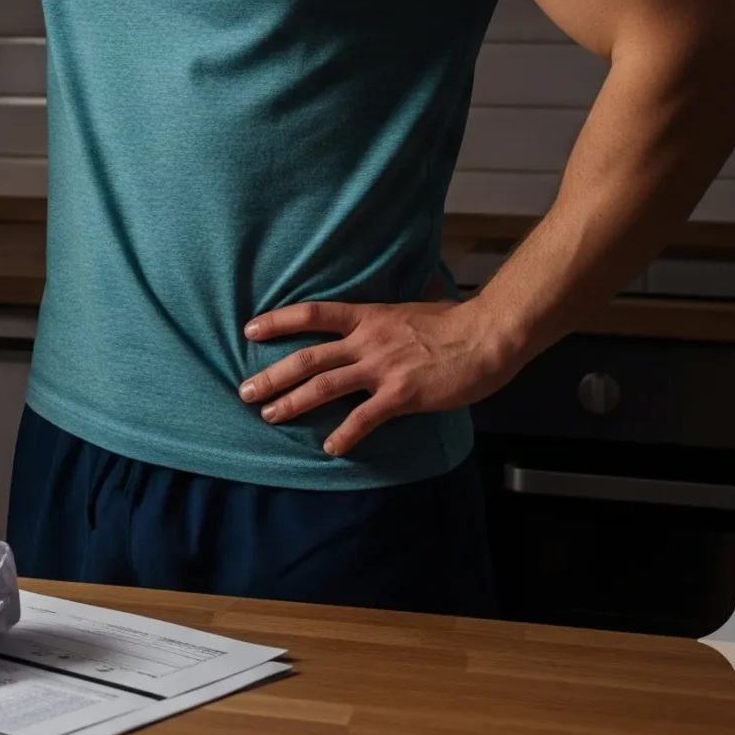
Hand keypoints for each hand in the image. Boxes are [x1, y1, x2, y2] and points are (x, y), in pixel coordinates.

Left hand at [239, 300, 524, 455]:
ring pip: (325, 387)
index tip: (249, 330)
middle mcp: (367, 341)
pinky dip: (345, 435)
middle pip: (307, 357)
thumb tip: (409, 285)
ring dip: (293, 403)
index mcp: (368, 316)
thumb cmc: (457, 320)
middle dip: (272, 375)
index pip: (312, 314)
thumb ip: (398, 305)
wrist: (489, 335)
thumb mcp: (417, 303)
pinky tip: (330, 448)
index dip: (278, 321)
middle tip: (245, 392)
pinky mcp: (402, 395)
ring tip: (270, 416)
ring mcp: (382, 369)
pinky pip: (364, 419)